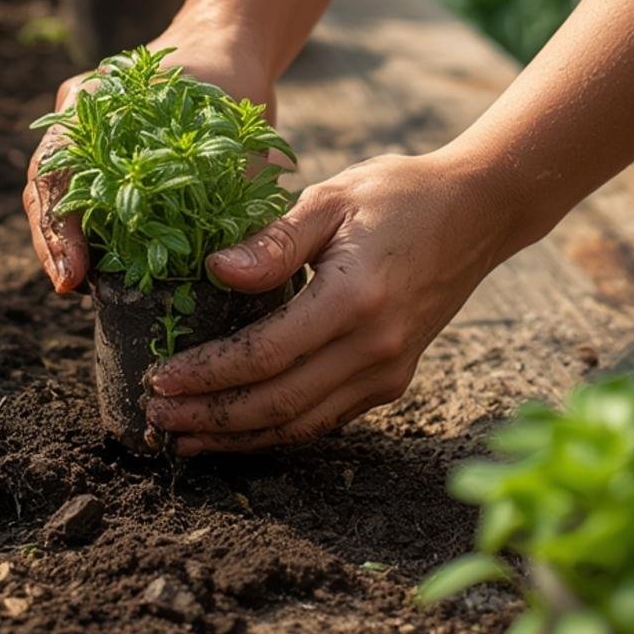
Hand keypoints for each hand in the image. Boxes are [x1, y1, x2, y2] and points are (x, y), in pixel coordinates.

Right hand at [24, 21, 275, 292]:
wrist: (227, 47)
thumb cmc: (232, 86)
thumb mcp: (232, 133)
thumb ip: (223, 189)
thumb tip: (225, 263)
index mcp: (98, 99)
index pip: (58, 169)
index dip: (60, 226)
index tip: (73, 271)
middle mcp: (79, 112)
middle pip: (46, 183)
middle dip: (52, 241)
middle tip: (69, 286)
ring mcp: (84, 130)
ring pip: (56, 191)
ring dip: (62, 239)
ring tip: (76, 285)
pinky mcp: (100, 151)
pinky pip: (79, 192)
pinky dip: (83, 229)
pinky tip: (95, 266)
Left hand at [144, 149, 519, 453]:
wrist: (477, 213)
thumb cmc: (397, 194)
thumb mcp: (330, 198)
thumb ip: (272, 241)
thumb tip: (215, 270)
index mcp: (353, 299)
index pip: (263, 355)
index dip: (206, 374)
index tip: (159, 380)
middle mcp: (373, 347)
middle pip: (276, 403)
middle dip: (210, 418)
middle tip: (156, 419)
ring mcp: (387, 370)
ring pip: (300, 424)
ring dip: (239, 437)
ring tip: (185, 439)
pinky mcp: (393, 378)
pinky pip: (325, 417)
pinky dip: (278, 430)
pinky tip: (239, 430)